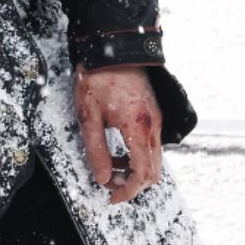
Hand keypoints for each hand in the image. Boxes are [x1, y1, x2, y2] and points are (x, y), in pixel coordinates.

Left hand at [73, 64, 162, 205]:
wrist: (112, 47)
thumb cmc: (98, 78)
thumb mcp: (88, 116)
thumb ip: (96, 150)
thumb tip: (102, 178)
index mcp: (138, 128)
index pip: (142, 174)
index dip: (127, 192)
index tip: (111, 198)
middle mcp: (152, 126)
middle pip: (153, 171)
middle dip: (131, 184)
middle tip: (108, 184)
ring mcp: (155, 119)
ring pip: (153, 159)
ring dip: (134, 169)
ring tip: (108, 165)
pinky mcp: (153, 113)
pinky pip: (151, 144)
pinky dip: (137, 155)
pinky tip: (116, 148)